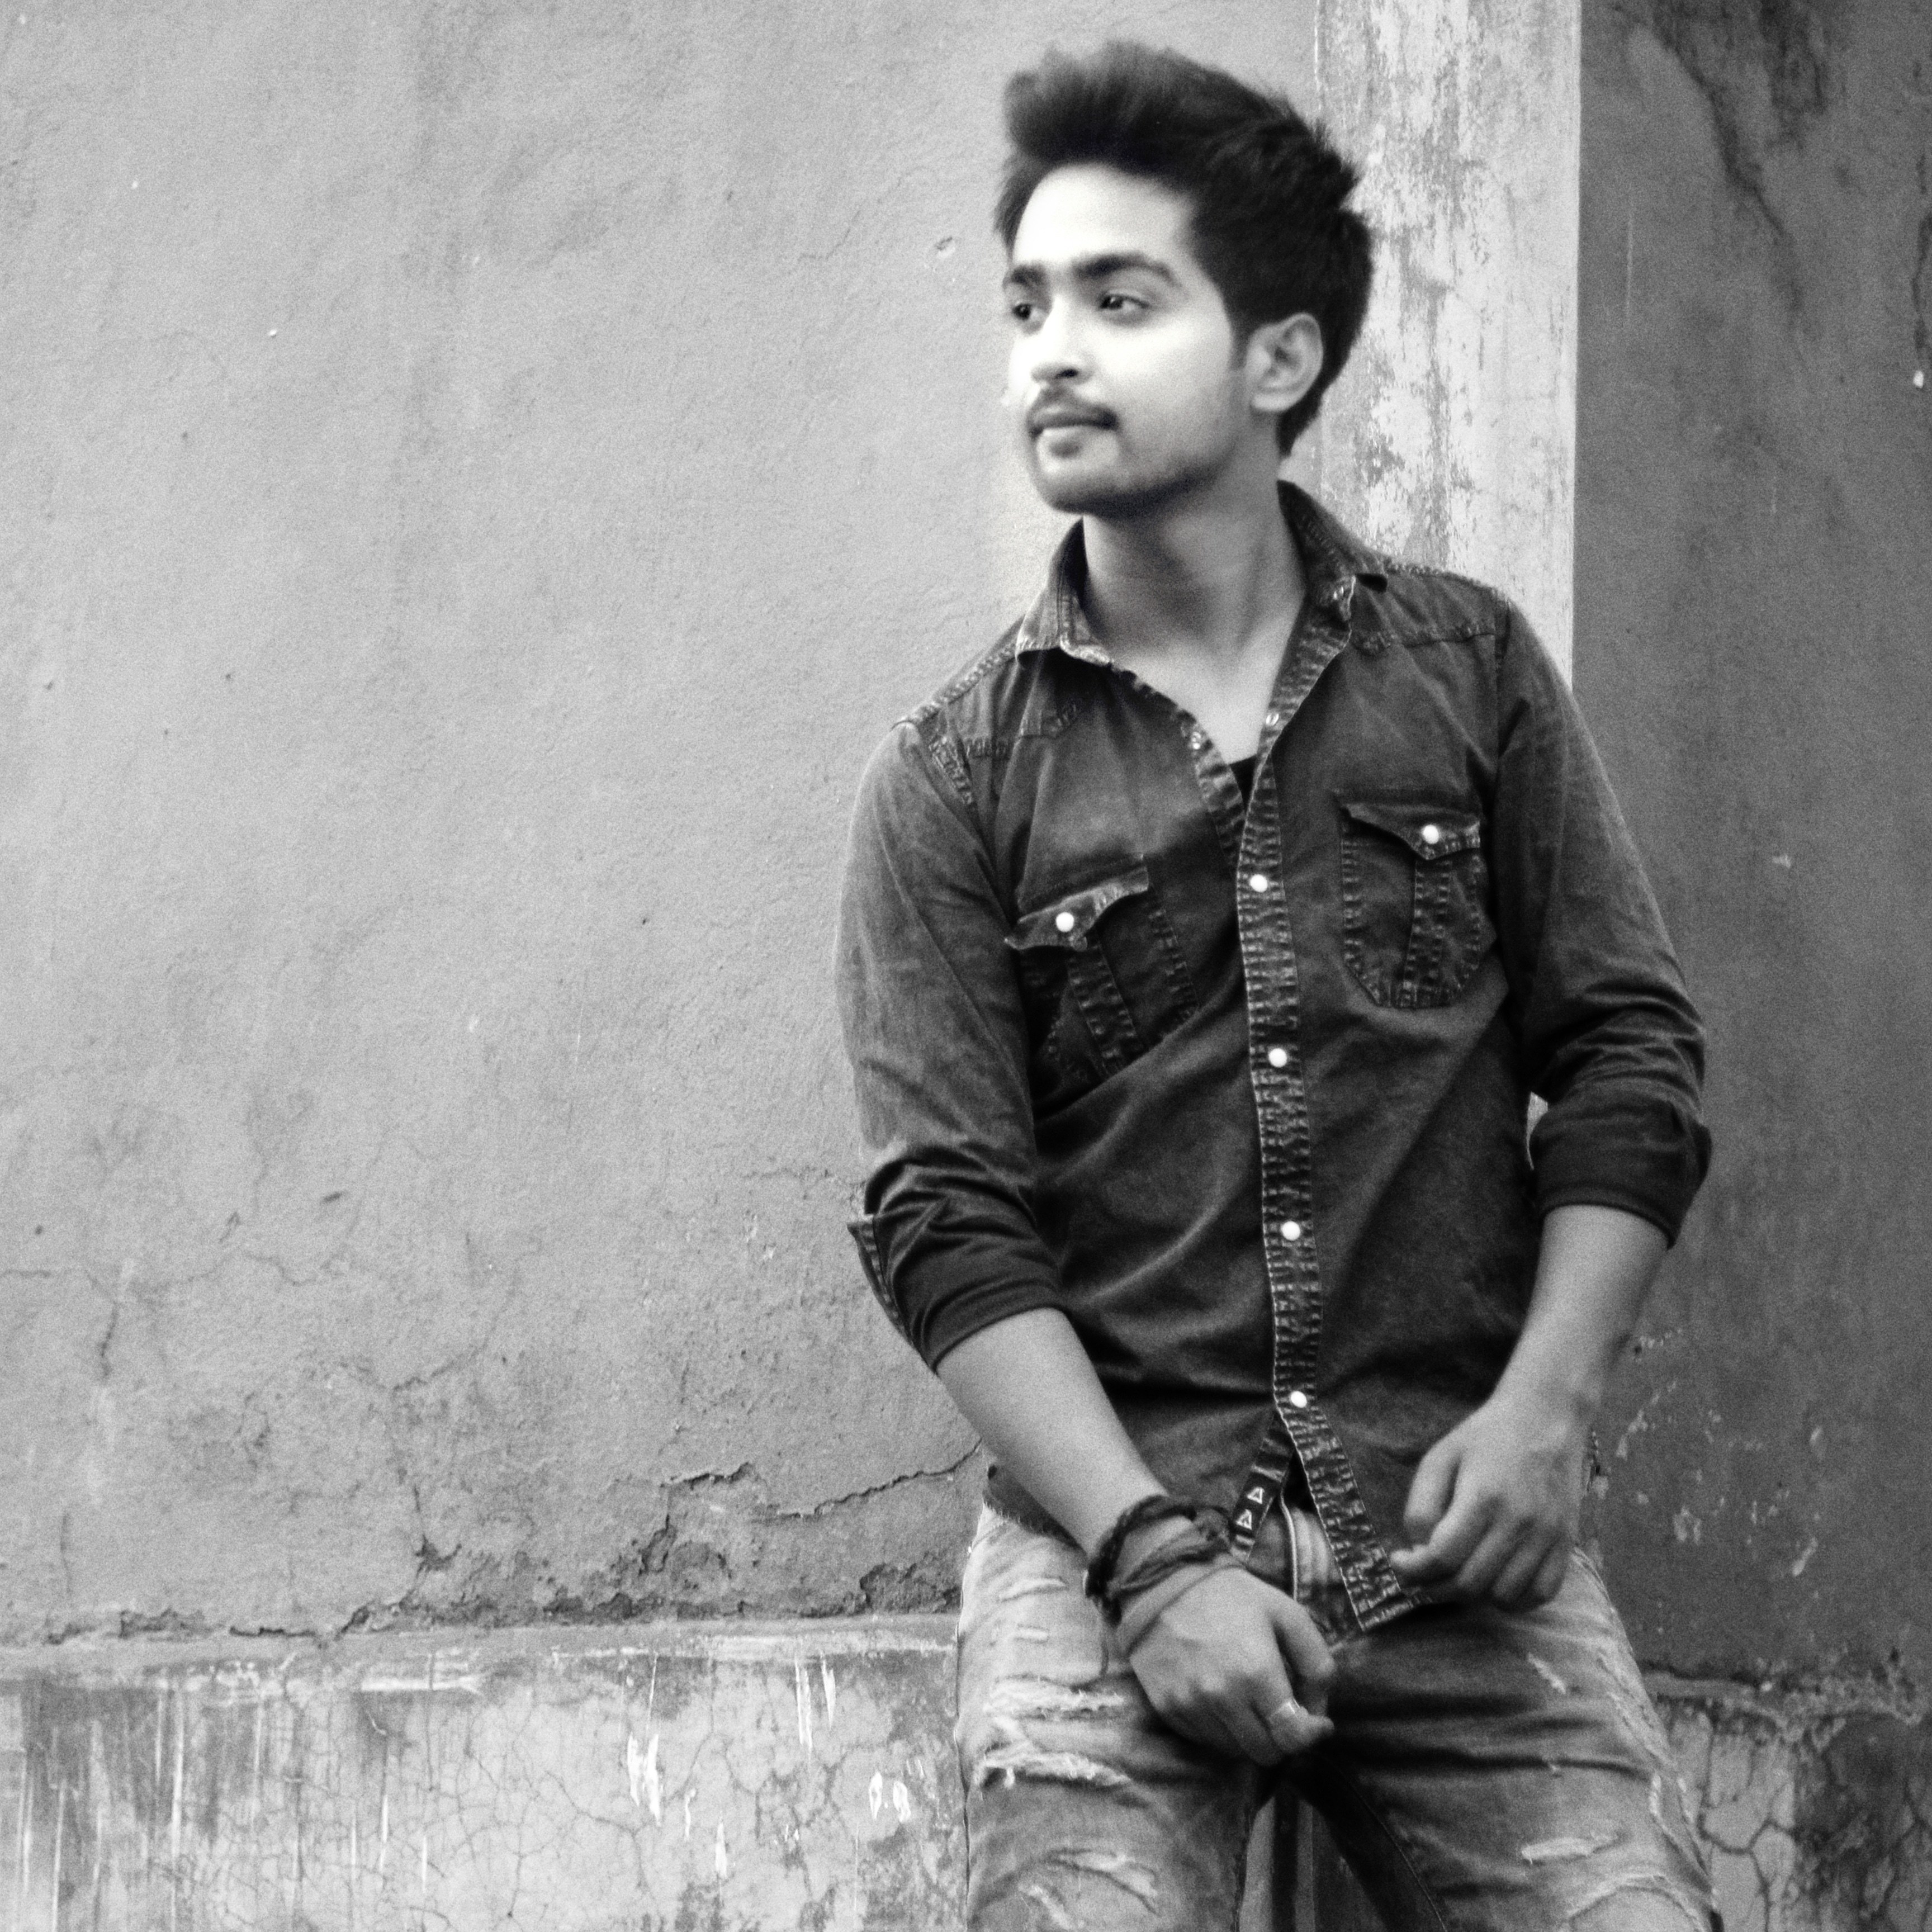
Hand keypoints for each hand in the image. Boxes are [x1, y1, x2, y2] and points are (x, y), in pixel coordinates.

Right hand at [1124, 1567, 1334, 1763]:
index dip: (1310, 1735)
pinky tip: (1221, 1698)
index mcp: (1256, 1672)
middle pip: (1265, 1753)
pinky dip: (1220, 1729)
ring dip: (1250, 1735)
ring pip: (1235, 1752)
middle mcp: (1222, 1698)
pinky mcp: (1167, 1709)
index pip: (1292, 1737)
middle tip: (1281, 1711)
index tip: (1316, 1721)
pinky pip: (1204, 1740)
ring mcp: (1190, 1706)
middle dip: (1281, 1738)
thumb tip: (1319, 1714)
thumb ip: (1317, 1665)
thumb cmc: (1232, 1596)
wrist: (1163, 1583)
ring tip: (1249, 1702)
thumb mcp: (1287, 1614)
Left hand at [1390, 1386, 1587, 1608]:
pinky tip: (1492, 1581)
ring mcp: (1547, 1535)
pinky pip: (1541, 1594)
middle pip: (1470, 1583)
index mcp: (1482, 1496)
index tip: (1400, 1562)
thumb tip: (1420, 1551)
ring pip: (1503, 1596)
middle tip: (1422, 1574)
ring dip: (1472, 1596)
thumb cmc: (1485, 1436)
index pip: (1443, 1557)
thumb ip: (1421, 1505)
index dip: (1414, 1570)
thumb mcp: (1440, 1457)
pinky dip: (1513, 1600)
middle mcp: (1519, 1521)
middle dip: (1435, 1587)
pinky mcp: (1566, 1542)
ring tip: (1457, 1574)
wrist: (1545, 1417)